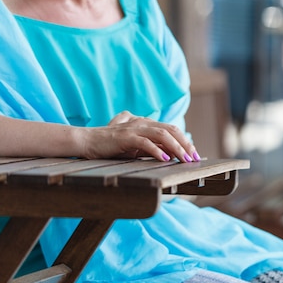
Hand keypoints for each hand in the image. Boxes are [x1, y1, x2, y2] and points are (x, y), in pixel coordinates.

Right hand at [80, 111, 199, 162]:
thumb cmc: (112, 146)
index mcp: (146, 123)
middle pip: (171, 130)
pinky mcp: (125, 137)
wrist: (87, 141)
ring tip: (185, 159)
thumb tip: (171, 155)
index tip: (195, 154)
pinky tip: (165, 159)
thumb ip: (152, 147)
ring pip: (162, 135)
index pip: (172, 129)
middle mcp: (142, 123)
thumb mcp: (136, 147)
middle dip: (185, 144)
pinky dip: (157, 151)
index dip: (185, 141)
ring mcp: (134, 128)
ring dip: (176, 148)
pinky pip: (145, 142)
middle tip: (195, 158)